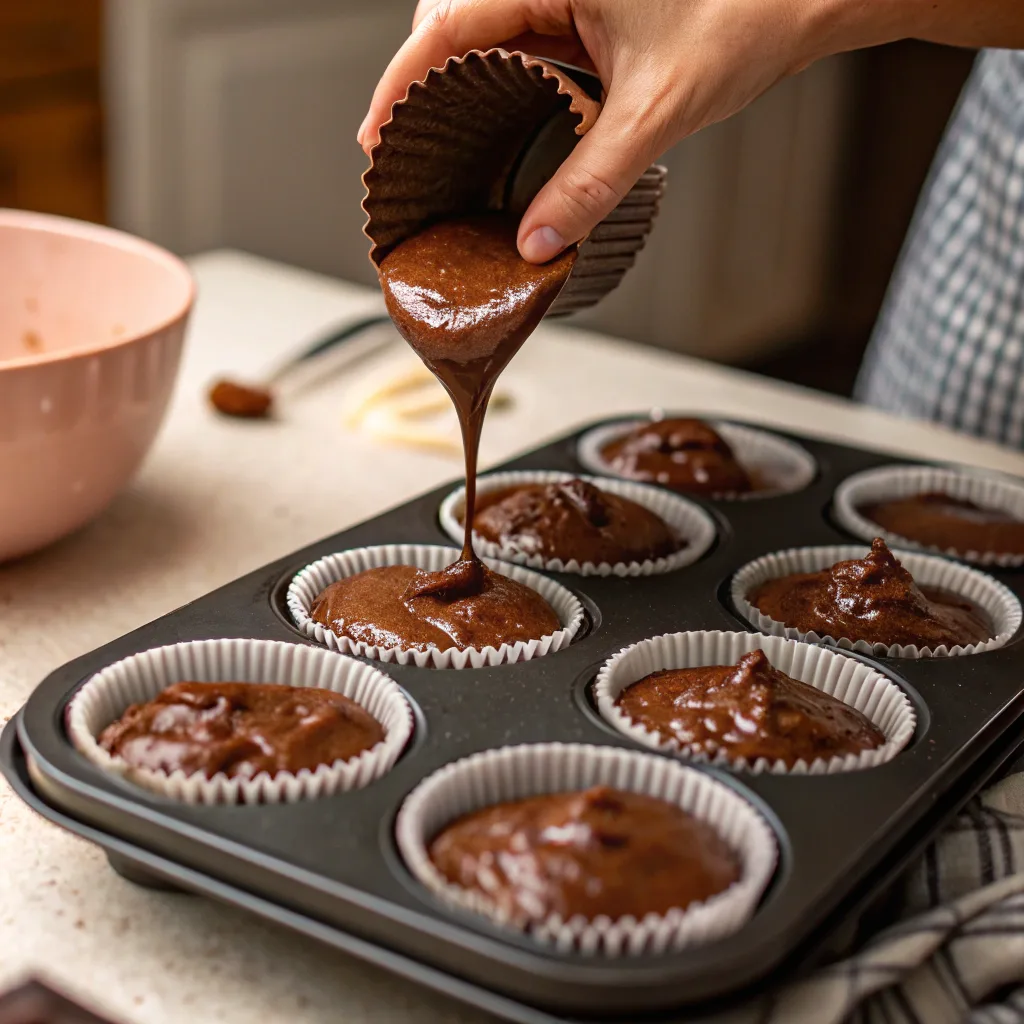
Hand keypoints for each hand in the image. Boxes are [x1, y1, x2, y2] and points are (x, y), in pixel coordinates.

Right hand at [358, 0, 1019, 263]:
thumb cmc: (749, 15)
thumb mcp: (657, 111)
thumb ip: (590, 181)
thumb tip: (537, 241)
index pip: (448, 22)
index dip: (402, 83)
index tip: (377, 137)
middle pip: (455, 24)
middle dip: (427, 88)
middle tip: (410, 152)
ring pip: (489, 35)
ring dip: (467, 90)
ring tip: (448, 150)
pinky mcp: (588, 11)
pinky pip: (526, 44)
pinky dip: (508, 87)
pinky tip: (504, 129)